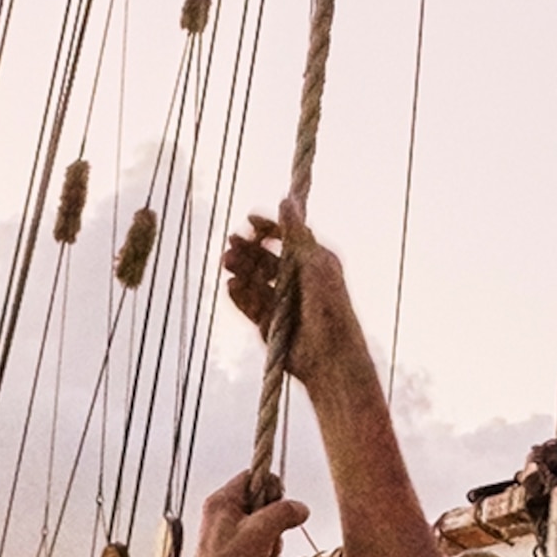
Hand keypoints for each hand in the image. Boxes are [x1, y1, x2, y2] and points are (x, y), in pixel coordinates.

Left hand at [174, 471, 308, 556]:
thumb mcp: (259, 532)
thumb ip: (283, 512)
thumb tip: (301, 508)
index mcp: (221, 502)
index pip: (252, 476)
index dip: (271, 487)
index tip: (278, 506)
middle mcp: (225, 518)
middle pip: (266, 505)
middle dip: (276, 526)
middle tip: (267, 542)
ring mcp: (234, 540)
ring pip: (271, 532)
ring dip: (274, 549)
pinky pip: (266, 553)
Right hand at [222, 197, 363, 392]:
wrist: (328, 356)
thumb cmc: (330, 308)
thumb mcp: (314, 263)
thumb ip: (296, 234)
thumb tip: (285, 200)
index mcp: (313, 262)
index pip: (286, 239)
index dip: (267, 228)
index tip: (249, 220)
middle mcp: (296, 280)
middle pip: (265, 259)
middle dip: (247, 249)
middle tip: (230, 242)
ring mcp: (281, 303)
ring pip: (254, 280)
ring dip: (239, 269)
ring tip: (226, 263)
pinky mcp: (268, 323)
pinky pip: (249, 304)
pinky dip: (239, 295)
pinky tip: (231, 286)